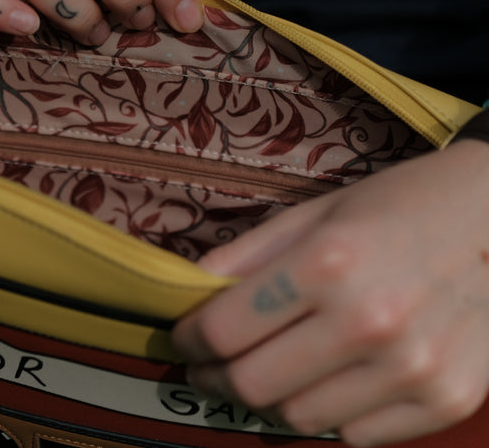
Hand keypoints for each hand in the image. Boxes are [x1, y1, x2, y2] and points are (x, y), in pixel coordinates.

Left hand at [171, 139, 488, 446]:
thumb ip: (244, 256)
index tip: (184, 339)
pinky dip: (329, 413)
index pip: (224, 330)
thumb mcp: (313, 213)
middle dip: (215, 377)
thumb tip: (188, 294)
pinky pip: (356, 434)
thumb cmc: (397, 206)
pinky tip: (328, 379)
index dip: (189, 340)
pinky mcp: (446, 400)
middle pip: (253, 384)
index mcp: (328, 262)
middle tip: (209, 366)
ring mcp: (414, 369)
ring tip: (268, 370)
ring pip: (299, 419)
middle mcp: (370, 321)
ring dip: (270, 399)